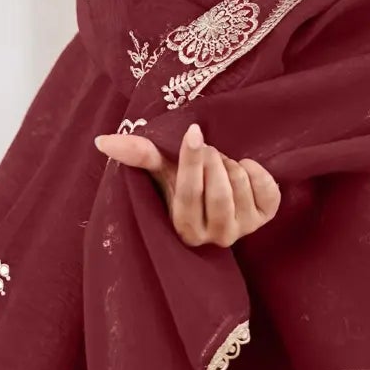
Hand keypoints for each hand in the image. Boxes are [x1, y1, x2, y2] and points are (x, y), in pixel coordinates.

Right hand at [92, 119, 281, 247]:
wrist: (219, 197)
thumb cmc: (183, 183)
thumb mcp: (161, 170)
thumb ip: (137, 155)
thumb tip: (101, 141)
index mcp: (184, 228)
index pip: (189, 193)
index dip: (192, 161)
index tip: (193, 132)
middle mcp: (215, 237)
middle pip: (219, 190)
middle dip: (212, 159)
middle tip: (206, 151)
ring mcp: (243, 230)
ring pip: (240, 184)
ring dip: (230, 163)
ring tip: (220, 165)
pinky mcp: (266, 218)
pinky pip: (268, 188)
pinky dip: (256, 170)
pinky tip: (243, 170)